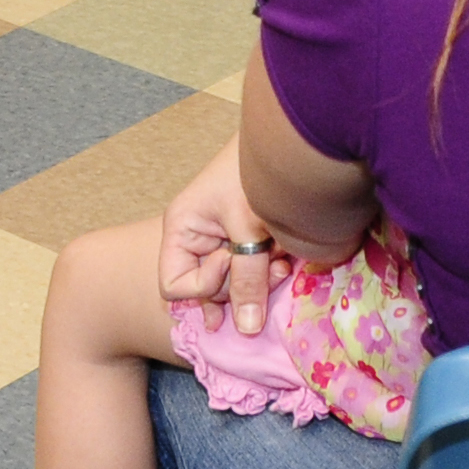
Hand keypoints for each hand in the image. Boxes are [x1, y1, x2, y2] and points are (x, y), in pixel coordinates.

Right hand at [158, 145, 288, 334]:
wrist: (294, 137)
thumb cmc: (257, 171)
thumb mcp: (249, 225)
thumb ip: (248, 278)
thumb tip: (247, 331)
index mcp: (182, 229)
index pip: (174, 286)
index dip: (205, 286)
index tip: (232, 260)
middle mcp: (198, 239)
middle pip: (208, 291)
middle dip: (241, 286)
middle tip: (273, 268)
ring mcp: (224, 241)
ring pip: (235, 286)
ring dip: (260, 281)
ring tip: (282, 261)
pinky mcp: (250, 241)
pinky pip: (254, 273)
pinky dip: (270, 272)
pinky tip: (286, 260)